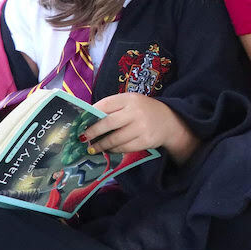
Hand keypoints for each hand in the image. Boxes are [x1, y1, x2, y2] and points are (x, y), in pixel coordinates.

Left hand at [82, 93, 197, 163]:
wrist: (170, 121)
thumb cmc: (143, 111)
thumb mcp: (130, 103)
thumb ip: (113, 109)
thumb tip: (88, 120)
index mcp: (129, 99)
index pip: (105, 105)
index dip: (90, 114)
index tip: (80, 123)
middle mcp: (135, 111)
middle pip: (108, 123)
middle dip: (93, 132)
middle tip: (83, 138)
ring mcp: (141, 127)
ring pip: (115, 139)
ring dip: (101, 145)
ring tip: (93, 148)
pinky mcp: (146, 140)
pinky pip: (124, 148)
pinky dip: (113, 150)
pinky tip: (108, 150)